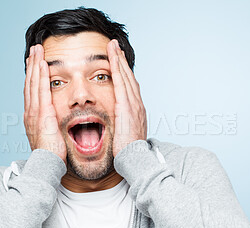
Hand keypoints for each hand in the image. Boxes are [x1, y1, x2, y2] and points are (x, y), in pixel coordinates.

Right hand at [23, 44, 66, 161]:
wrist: (47, 164)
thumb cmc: (51, 154)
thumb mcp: (49, 136)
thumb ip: (50, 125)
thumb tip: (54, 121)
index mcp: (32, 116)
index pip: (32, 91)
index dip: (33, 76)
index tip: (35, 63)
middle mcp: (30, 111)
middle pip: (30, 82)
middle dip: (32, 65)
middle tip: (34, 50)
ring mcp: (34, 111)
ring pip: (34, 83)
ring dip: (35, 65)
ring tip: (37, 50)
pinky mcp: (42, 113)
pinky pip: (41, 90)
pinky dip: (41, 76)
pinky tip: (43, 64)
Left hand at [107, 39, 146, 156]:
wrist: (135, 159)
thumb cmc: (129, 150)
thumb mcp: (127, 134)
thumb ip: (123, 124)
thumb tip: (119, 123)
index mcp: (136, 110)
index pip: (129, 86)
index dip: (124, 72)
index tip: (119, 61)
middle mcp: (137, 104)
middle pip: (129, 77)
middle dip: (122, 61)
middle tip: (116, 47)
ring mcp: (133, 104)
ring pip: (126, 76)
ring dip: (119, 60)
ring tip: (113, 46)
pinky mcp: (127, 106)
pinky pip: (121, 83)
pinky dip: (117, 69)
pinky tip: (112, 58)